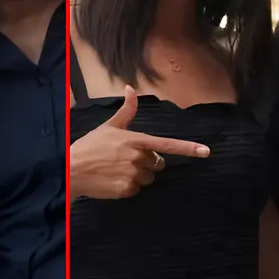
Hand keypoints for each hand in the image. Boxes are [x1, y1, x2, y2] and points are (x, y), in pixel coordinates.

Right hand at [69, 86, 209, 199]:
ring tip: (118, 170)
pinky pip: (136, 190)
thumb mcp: (109, 126)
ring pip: (148, 178)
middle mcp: (138, 157)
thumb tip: (130, 88)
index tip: (206, 151)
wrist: (72, 169)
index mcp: (136, 140)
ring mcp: (133, 174)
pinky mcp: (126, 189)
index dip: (188, 148)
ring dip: (138, 176)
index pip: (167, 144)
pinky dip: (127, 187)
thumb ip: (126, 110)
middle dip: (147, 163)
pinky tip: (113, 180)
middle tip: (126, 159)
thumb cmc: (90, 146)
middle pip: (157, 164)